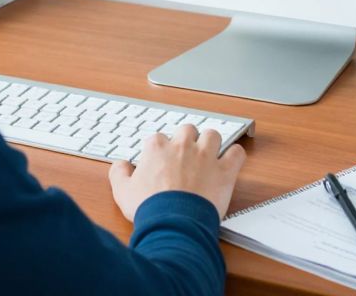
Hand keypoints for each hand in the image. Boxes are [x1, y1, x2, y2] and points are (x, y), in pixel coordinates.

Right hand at [108, 124, 246, 220]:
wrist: (174, 224)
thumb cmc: (150, 208)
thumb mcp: (122, 192)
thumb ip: (119, 173)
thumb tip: (121, 165)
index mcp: (157, 148)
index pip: (158, 139)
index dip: (160, 150)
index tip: (161, 162)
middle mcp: (182, 146)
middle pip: (187, 130)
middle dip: (186, 140)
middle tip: (185, 155)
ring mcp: (205, 156)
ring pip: (212, 135)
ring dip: (210, 142)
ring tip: (208, 154)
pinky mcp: (224, 171)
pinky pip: (236, 153)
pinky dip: (235, 156)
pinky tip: (231, 161)